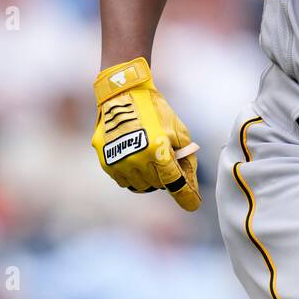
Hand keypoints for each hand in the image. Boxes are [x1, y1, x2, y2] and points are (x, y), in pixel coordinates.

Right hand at [91, 57, 201, 211]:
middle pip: (157, 185)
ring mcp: (118, 162)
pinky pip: (123, 180)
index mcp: (157, 150)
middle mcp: (136, 160)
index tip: (193, 205)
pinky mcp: (105, 161)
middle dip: (165, 178)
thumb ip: (183, 156)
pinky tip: (136, 162)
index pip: (174, 182)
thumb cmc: (155, 110)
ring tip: (150, 162)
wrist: (123, 94)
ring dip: (148, 179)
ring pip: (139, 186)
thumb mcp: (177, 129)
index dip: (185, 196)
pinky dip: (132, 176)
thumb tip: (188, 180)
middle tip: (166, 165)